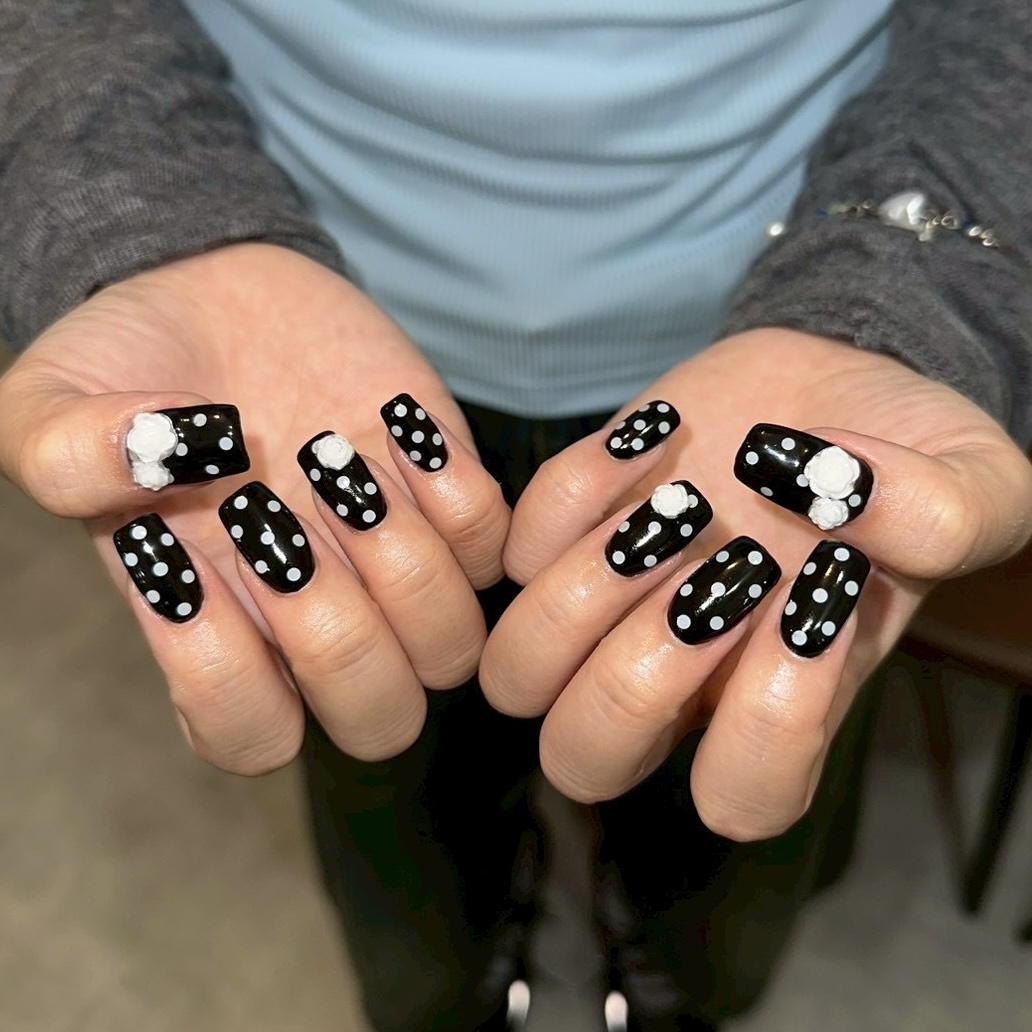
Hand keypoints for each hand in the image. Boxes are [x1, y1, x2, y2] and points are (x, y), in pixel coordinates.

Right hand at [0, 244, 508, 771]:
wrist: (214, 289)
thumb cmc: (129, 363)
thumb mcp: (50, 403)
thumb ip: (68, 455)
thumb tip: (172, 458)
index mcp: (216, 626)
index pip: (251, 737)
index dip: (230, 678)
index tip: (191, 562)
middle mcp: (314, 615)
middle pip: (380, 717)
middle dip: (340, 634)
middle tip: (278, 516)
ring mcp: (390, 563)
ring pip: (452, 646)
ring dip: (405, 562)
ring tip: (338, 462)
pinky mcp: (449, 494)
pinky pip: (494, 546)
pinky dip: (456, 492)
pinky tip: (396, 429)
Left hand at [480, 328, 1031, 838]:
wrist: (829, 388)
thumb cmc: (904, 458)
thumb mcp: (973, 485)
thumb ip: (946, 514)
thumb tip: (841, 497)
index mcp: (779, 699)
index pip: (737, 798)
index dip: (767, 724)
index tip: (818, 603)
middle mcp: (678, 675)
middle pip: (583, 759)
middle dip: (639, 674)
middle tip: (728, 569)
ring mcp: (609, 608)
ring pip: (517, 675)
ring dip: (586, 590)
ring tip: (680, 509)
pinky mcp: (568, 529)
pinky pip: (514, 545)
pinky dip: (575, 489)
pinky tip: (659, 437)